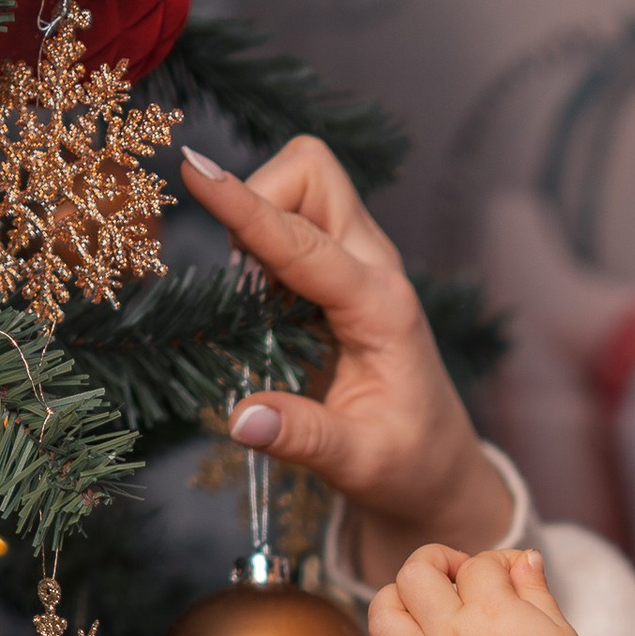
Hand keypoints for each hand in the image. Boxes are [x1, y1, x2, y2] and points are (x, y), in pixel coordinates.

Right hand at [177, 136, 514, 584]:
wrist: (440, 466)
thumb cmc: (406, 462)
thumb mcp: (359, 463)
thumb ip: (302, 438)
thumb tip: (241, 420)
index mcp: (383, 309)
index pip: (304, 243)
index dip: (245, 208)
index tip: (194, 170)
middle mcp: (376, 269)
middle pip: (313, 173)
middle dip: (261, 194)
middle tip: (245, 276)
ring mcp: (362, 262)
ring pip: (304, 184)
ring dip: (262, 216)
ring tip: (259, 295)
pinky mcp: (344, 268)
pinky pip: (296, 216)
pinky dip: (265, 236)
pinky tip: (268, 300)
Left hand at [368, 540, 634, 635]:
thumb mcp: (560, 631)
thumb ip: (534, 588)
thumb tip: (521, 558)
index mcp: (491, 613)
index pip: (478, 564)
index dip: (497, 562)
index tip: (512, 577)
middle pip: (414, 574)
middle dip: (435, 561)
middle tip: (456, 577)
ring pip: (381, 617)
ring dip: (395, 600)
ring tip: (418, 607)